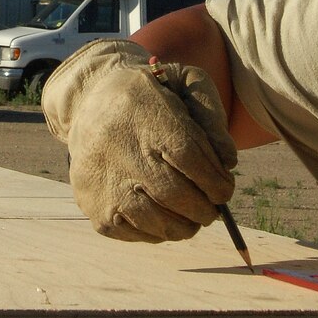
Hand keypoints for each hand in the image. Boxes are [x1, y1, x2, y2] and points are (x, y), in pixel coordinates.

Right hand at [43, 38, 239, 241]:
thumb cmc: (149, 98)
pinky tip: (164, 219)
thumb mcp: (183, 84)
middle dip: (205, 208)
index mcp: (147, 115)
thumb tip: (228, 162)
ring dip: (185, 226)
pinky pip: (133, 233)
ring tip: (193, 218)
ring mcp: (104, 182)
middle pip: (175, 193)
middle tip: (212, 208)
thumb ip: (211, 114)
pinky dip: (157, 233)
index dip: (216, 180)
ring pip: (155, 220)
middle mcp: (121, 150)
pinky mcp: (93, 205)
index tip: (225, 186)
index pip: (190, 157)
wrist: (89, 103)